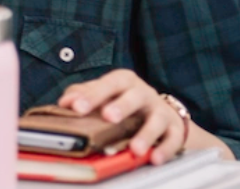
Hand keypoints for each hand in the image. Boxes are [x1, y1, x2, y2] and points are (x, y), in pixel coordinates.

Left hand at [58, 70, 188, 164]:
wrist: (161, 112)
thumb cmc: (123, 101)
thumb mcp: (103, 94)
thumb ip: (82, 95)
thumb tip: (64, 103)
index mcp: (123, 81)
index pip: (107, 85)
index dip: (92, 96)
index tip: (77, 108)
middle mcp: (144, 93)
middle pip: (134, 96)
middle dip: (121, 106)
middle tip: (108, 116)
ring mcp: (161, 111)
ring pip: (156, 120)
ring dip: (146, 134)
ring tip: (135, 149)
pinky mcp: (175, 129)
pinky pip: (173, 139)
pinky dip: (165, 149)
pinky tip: (155, 158)